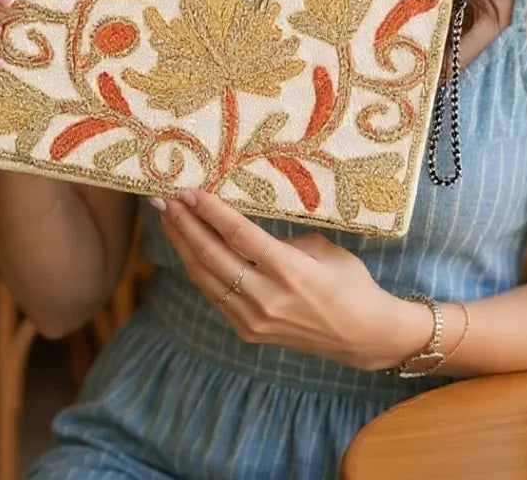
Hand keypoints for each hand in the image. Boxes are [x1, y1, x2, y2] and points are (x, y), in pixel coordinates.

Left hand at [153, 188, 430, 370]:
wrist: (364, 335)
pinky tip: (189, 248)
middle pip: (211, 255)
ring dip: (183, 246)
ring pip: (204, 278)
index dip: (209, 211)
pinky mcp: (248, 332)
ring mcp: (253, 319)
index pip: (237, 235)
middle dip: (183, 224)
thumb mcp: (321, 248)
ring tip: (168, 219)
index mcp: (289, 270)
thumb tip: (246, 228)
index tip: (188, 191)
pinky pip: (214, 295)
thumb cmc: (350, 282)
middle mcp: (266, 297)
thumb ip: (280, 239)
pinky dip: (198, 269)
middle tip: (162, 199)